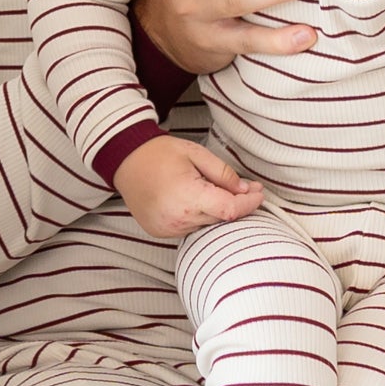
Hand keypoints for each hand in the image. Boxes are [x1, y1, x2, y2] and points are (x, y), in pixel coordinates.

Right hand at [113, 133, 262, 239]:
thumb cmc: (160, 153)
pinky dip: (198, 217)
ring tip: (212, 191)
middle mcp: (178, 218)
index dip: (249, 204)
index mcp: (188, 197)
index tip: (259, 193)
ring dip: (216, 212)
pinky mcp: (161, 232)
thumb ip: (223, 174)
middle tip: (245, 188)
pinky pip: (190, 228)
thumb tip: (245, 190)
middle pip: (221, 219)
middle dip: (236, 205)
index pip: (230, 210)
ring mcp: (168, 228)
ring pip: (207, 225)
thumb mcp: (196, 154)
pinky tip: (193, 201)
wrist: (125, 161)